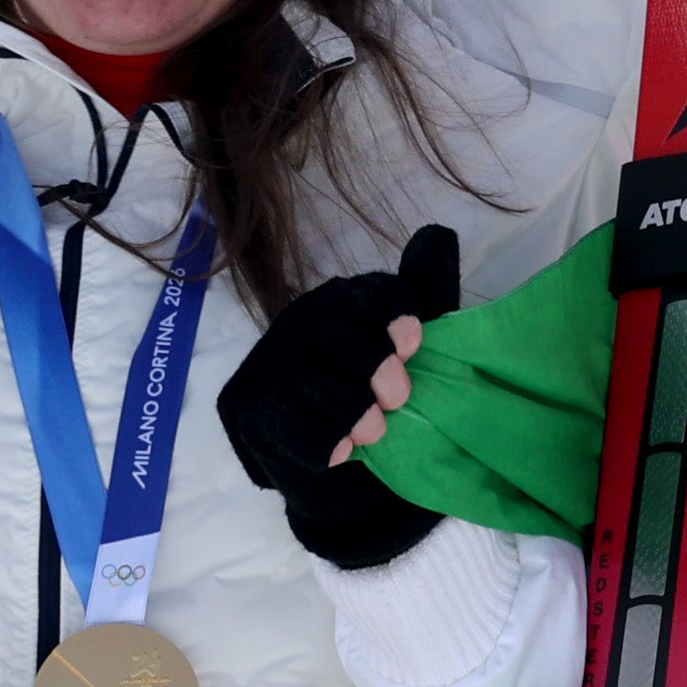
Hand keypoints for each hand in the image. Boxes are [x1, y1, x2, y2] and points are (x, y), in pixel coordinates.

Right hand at [217, 225, 463, 571]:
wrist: (315, 434)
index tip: (413, 344)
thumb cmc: (371, 381)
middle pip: (339, 337)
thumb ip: (422, 291)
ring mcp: (269, 363)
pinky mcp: (249, 406)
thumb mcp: (400, 337)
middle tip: (399, 399)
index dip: (393, 314)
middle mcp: (299, 322)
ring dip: (354, 413)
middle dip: (377, 371)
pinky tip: (342, 450)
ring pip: (314, 384)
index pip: (366, 295)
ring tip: (375, 432)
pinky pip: (290, 425)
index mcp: (340, 300)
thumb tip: (437, 236)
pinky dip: (324, 442)